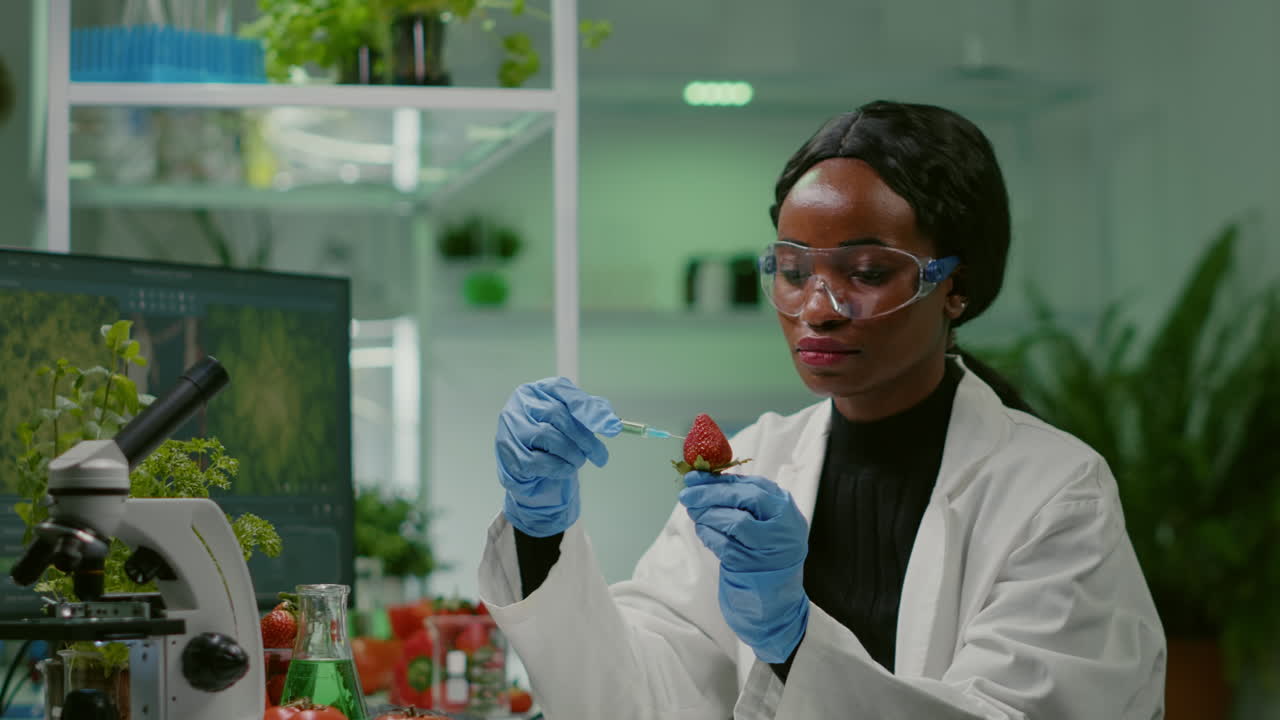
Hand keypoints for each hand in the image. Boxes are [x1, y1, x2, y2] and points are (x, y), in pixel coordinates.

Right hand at [495, 377, 621, 536]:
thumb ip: (589, 414)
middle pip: (558, 414)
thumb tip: (613, 423)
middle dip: (585, 437)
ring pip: (550, 438)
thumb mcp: (569, 420)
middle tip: (601, 455)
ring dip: (573, 454)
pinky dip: (561, 468)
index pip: (563, 390)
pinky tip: (566, 469)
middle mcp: (519, 406)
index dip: (588, 408)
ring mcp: (511, 431)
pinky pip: (542, 462)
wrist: (528, 470)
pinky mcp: (511, 456)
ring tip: (579, 461)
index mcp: (535, 390)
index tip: (612, 426)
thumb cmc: (550, 439)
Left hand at [679, 472, 809, 662]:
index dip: (719, 480)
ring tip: (693, 513)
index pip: (751, 484)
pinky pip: (725, 545)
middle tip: (686, 494)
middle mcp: (784, 525)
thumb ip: (739, 501)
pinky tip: (702, 532)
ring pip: (734, 521)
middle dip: (710, 494)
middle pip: (744, 499)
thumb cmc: (763, 554)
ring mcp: (771, 547)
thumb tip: (703, 478)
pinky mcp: (755, 567)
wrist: (775, 600)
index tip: (694, 477)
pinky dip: (709, 535)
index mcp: (785, 508)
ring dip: (707, 515)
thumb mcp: (761, 522)